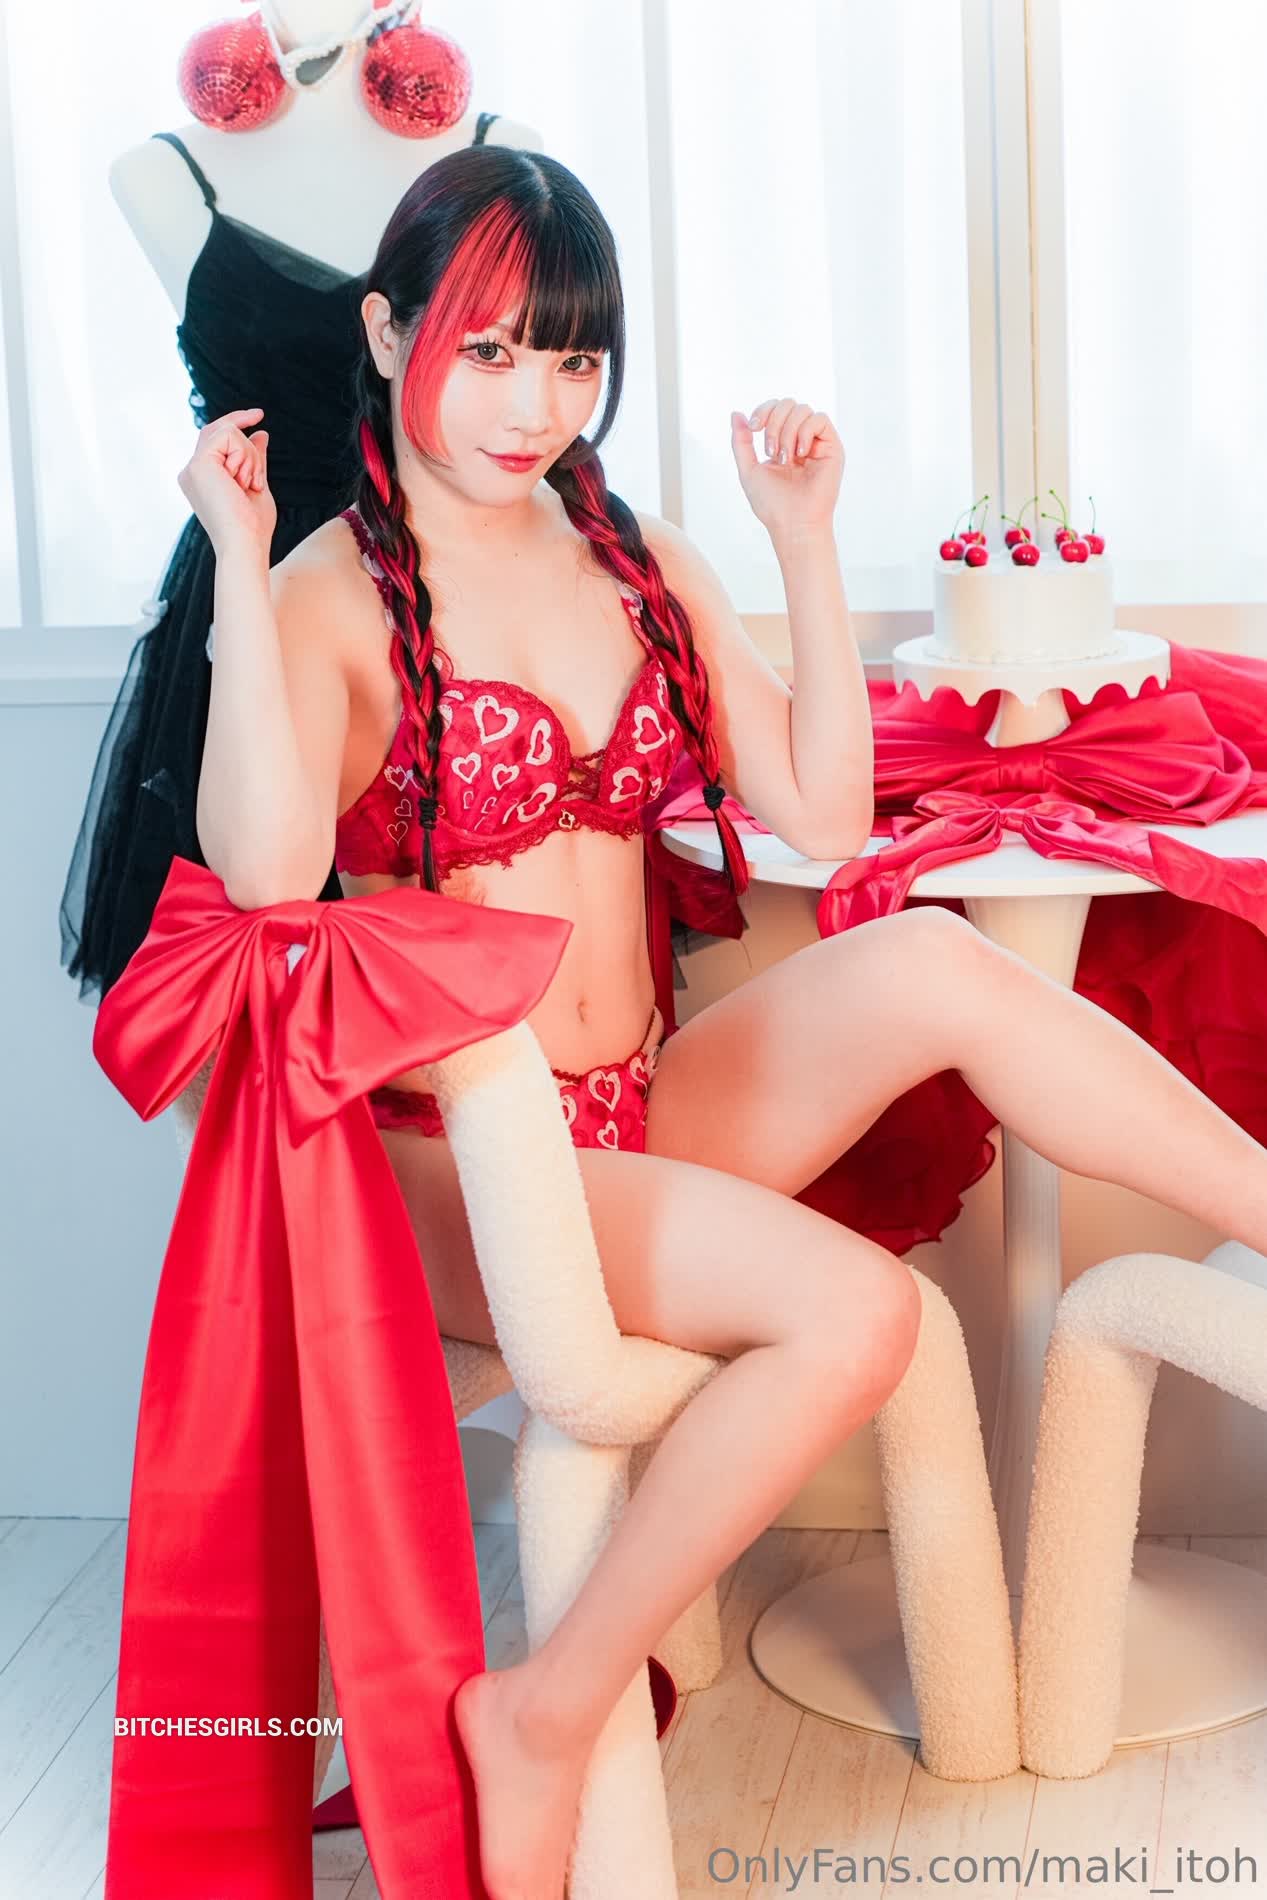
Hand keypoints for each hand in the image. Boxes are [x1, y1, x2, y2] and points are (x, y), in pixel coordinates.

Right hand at [177, 406, 275, 560]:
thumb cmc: (253, 526)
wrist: (245, 545)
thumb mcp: (256, 485)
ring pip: (227, 432)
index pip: (216, 439)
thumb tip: (261, 433)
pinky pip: (228, 435)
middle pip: (219, 430)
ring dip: (250, 457)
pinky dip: (245, 456)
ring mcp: (193, 467)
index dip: (236, 423)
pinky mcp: (199, 463)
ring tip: (249, 486)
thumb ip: (255, 460)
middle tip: (258, 442)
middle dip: (245, 436)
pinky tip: (244, 481)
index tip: (259, 415)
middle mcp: (192, 471)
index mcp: (202, 478)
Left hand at [730, 398, 844, 546]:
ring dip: (787, 431)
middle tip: (770, 451)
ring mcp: (817, 443)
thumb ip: (741, 442)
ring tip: (785, 458)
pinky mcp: (832, 448)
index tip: (754, 428)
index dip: (763, 410)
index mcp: (782, 442)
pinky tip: (800, 454)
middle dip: (774, 422)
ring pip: (803, 409)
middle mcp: (801, 439)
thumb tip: (736, 413)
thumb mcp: (748, 469)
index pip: (775, 408)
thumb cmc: (772, 503)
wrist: (792, 523)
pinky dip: (805, 432)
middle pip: (788, 403)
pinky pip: (820, 419)